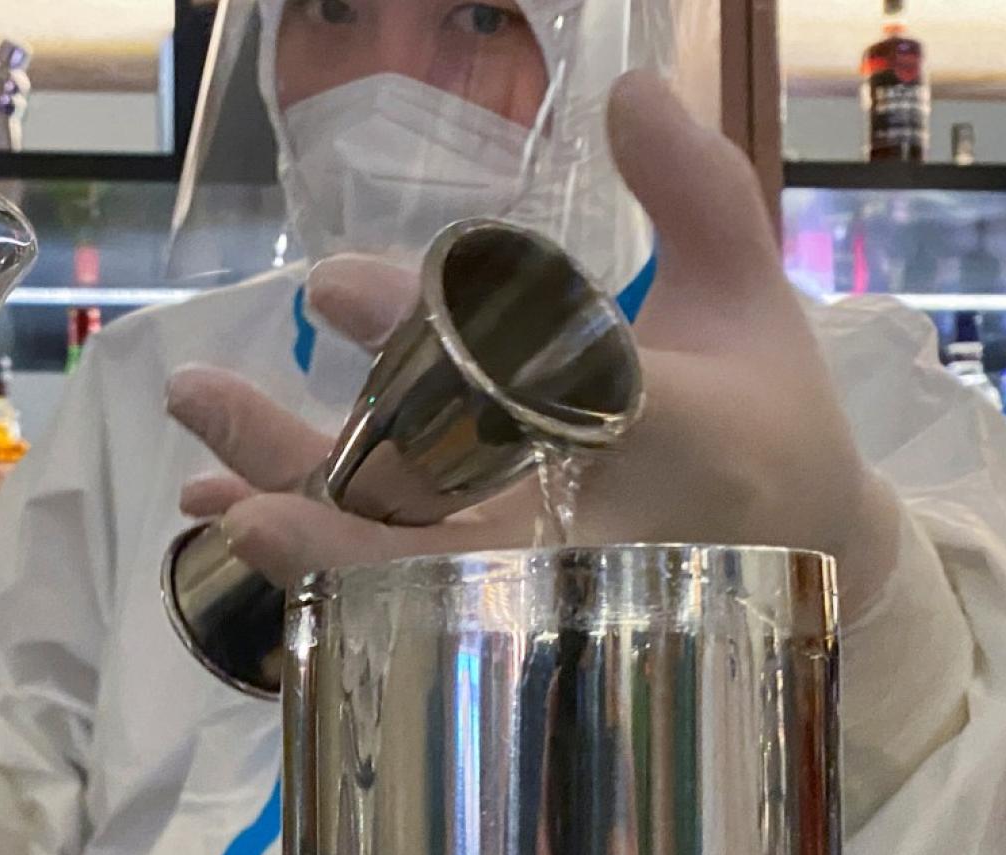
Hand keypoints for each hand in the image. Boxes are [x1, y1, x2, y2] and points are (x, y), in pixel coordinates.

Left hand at [163, 70, 906, 619]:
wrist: (799, 554)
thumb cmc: (766, 413)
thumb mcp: (748, 295)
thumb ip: (695, 191)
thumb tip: (629, 87)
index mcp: (680, 440)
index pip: (552, 394)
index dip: (439, 348)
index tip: (335, 288)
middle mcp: (606, 533)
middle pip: (449, 523)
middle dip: (328, 480)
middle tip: (214, 412)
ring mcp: (551, 589)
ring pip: (409, 579)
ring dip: (300, 528)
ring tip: (205, 481)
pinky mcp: (516, 616)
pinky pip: (399, 605)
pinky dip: (314, 561)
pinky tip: (230, 511)